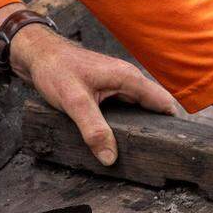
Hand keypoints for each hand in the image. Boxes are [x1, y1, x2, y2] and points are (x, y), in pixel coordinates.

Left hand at [10, 24, 178, 164]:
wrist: (37, 55)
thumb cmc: (55, 69)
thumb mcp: (75, 102)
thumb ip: (93, 130)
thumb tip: (110, 158)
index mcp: (129, 78)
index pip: (163, 102)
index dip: (172, 124)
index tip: (174, 146)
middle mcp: (128, 80)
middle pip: (153, 108)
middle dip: (156, 129)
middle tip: (155, 155)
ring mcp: (118, 85)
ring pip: (138, 109)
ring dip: (139, 127)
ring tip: (138, 151)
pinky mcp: (107, 90)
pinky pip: (125, 109)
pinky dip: (125, 123)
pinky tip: (117, 138)